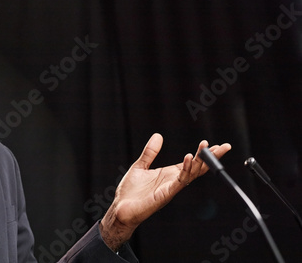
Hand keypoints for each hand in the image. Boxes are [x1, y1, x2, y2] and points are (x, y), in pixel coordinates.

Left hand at [99, 133, 230, 251]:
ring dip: (201, 161)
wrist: (121, 208)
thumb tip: (158, 136)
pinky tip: (189, 157)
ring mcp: (171, 187)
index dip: (203, 154)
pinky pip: (179, 180)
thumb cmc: (130, 192)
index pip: (192, 163)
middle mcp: (173, 181)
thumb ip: (150, 152)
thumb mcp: (140, 166)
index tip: (214, 145)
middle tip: (224, 146)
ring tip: (207, 147)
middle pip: (197, 168)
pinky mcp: (165, 194)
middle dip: (211, 158)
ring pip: (192, 173)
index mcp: (169, 174)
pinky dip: (186, 169)